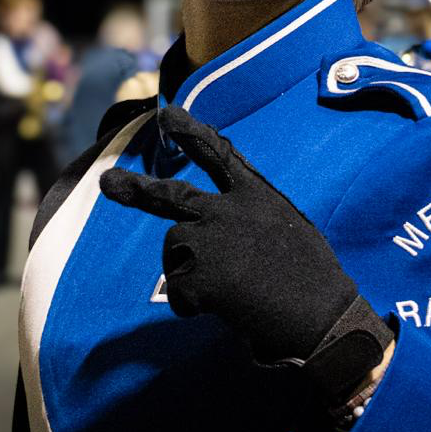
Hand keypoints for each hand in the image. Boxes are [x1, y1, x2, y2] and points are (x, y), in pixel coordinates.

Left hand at [100, 105, 392, 400]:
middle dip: (137, 189)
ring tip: (227, 290)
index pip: (219, 154)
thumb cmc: (313, 280)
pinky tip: (224, 308)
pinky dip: (192, 305)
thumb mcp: (286, 228)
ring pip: (175, 249)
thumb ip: (249, 219)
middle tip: (108, 182)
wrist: (322, 316)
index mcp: (256, 195)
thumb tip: (216, 234)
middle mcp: (228, 209)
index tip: (168, 114)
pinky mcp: (200, 273)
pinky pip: (178, 291)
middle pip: (171, 195)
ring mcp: (211, 239)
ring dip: (189, 271)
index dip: (192, 132)